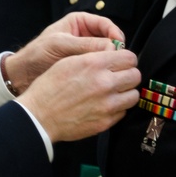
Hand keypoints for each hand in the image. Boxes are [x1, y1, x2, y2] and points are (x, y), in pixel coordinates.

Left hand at [4, 13, 123, 92]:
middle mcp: (85, 35)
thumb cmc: (37, 53)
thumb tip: (111, 47)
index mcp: (79, 22)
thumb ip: (85, 45)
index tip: (119, 45)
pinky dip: (101, 70)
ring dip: (108, 61)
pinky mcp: (83, 66)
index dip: (114, 34)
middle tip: (117, 60)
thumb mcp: (60, 44)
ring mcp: (85, 51)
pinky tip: (102, 76)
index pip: (105, 24)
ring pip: (105, 55)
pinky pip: (98, 67)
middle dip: (114, 49)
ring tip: (109, 69)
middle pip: (109, 39)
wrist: (23, 73)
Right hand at [18, 48, 139, 141]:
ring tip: (114, 92)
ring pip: (134, 95)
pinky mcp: (106, 121)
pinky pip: (123, 112)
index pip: (129, 57)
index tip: (121, 63)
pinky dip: (117, 108)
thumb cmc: (49, 88)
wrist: (39, 116)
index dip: (126, 59)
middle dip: (128, 75)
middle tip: (119, 77)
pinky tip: (105, 105)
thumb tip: (112, 55)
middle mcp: (104, 83)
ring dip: (126, 93)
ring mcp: (107, 104)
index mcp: (94, 64)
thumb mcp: (68, 61)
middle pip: (135, 75)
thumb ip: (94, 56)